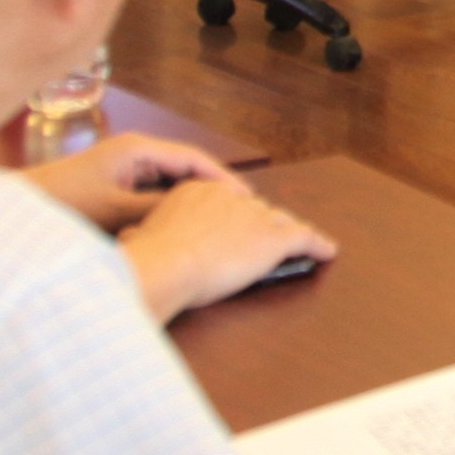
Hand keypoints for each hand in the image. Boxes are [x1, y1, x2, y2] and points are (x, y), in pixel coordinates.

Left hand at [24, 134, 232, 231]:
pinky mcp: (115, 184)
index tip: (245, 198)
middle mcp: (134, 153)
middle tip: (241, 211)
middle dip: (212, 189)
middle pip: (184, 168)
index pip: (192, 159)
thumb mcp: (117, 209)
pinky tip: (184, 225)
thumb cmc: (65, 205)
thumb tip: (196, 214)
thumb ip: (157, 209)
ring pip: (169, 182)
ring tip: (220, 220)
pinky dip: (171, 206)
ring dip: (192, 200)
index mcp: (137, 149)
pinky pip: (153, 193)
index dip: (222, 178)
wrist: (21, 213)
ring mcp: (124, 168)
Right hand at [117, 169, 333, 319]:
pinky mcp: (274, 237)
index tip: (235, 226)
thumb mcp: (138, 237)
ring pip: (279, 221)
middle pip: (253, 208)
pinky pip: (304, 237)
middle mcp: (228, 197)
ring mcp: (254, 215)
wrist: (169, 262)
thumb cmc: (149, 257)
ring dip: (290, 232)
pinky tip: (327, 251)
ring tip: (300, 241)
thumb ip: (139, 234)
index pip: (223, 201)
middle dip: (261, 222)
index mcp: (195, 192)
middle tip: (266, 237)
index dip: (233, 216)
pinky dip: (317, 244)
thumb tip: (128, 238)